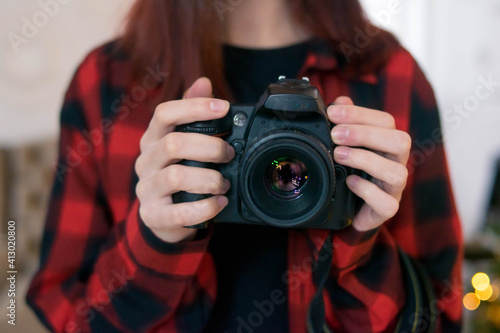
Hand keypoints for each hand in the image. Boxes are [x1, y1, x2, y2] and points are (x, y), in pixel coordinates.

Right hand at [135, 78, 234, 242]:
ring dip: (209, 179)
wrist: (162, 215)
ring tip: (224, 183)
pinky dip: (204, 207)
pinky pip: (179, 213)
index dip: (194, 107)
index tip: (224, 107)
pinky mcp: (154, 215)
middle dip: (209, 147)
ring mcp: (147, 189)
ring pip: (175, 177)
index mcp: (153, 138)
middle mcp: (146, 161)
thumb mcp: (182, 141)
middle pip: (173, 144)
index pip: (164, 113)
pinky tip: (218, 202)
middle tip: (229, 154)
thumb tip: (203, 82)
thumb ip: (192, 113)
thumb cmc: (177, 172)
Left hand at [328, 97, 410, 231]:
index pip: (386, 121)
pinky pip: (387, 203)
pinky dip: (367, 191)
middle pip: (400, 141)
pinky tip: (349, 182)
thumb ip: (345, 124)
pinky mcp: (387, 209)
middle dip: (366, 134)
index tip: (332, 113)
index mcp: (387, 144)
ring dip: (365, 160)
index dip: (360, 114)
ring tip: (339, 155)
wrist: (350, 210)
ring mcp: (394, 188)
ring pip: (397, 172)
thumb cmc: (352, 172)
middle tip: (336, 134)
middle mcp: (396, 163)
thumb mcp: (346, 146)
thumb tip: (339, 101)